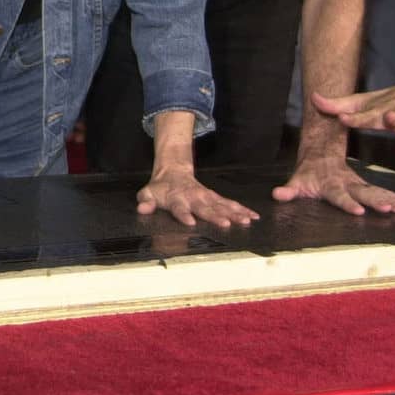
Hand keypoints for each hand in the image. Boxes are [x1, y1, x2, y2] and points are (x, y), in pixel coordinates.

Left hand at [136, 167, 257, 227]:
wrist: (173, 171)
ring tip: (246, 221)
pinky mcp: (215, 197)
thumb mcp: (148, 193)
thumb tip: (142, 208)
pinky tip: (253, 216)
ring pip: (221, 205)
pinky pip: (229, 203)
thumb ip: (146, 201)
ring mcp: (206, 197)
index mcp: (176, 199)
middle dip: (216, 216)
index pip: (179, 208)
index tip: (190, 223)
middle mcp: (194, 198)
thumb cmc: (161, 188)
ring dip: (234, 213)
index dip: (184, 215)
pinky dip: (242, 209)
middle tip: (226, 224)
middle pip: (205, 208)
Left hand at [272, 152, 394, 214]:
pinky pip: (381, 191)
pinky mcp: (364, 185)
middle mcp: (347, 183)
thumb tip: (277, 194)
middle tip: (390, 210)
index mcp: (331, 184)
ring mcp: (357, 183)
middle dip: (377, 201)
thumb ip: (289, 189)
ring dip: (390, 200)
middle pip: (363, 193)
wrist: (320, 152)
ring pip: (376, 191)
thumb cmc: (308, 172)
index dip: (348, 203)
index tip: (359, 211)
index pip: (340, 195)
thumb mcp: (296, 181)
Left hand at [313, 88, 394, 155]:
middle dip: (390, 118)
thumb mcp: (360, 103)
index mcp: (376, 113)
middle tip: (388, 117)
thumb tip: (312, 98)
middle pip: (391, 118)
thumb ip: (336, 105)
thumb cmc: (383, 103)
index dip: (352, 117)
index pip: (362, 115)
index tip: (341, 118)